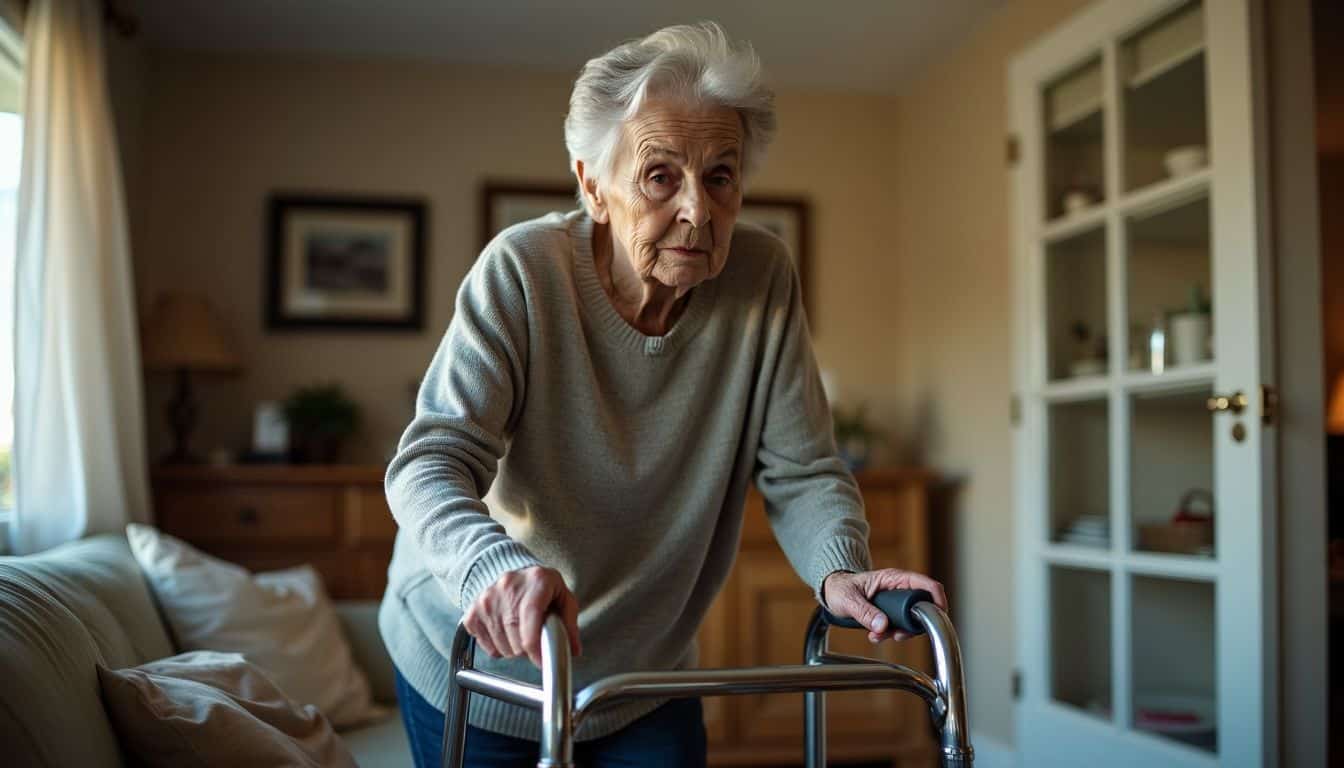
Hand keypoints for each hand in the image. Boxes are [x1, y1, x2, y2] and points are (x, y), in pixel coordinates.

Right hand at [463, 566, 581, 665]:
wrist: (514, 574)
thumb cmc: (541, 589)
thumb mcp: (563, 598)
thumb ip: (569, 624)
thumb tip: (573, 651)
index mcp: (537, 581)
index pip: (530, 623)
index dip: (536, 650)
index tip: (542, 661)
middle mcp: (508, 586)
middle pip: (516, 641)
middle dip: (528, 650)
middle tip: (534, 641)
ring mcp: (487, 599)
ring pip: (502, 648)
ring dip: (514, 650)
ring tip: (520, 633)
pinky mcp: (473, 612)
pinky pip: (488, 648)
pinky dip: (498, 648)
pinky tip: (505, 632)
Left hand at [822, 568, 947, 643]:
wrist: (832, 592)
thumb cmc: (840, 588)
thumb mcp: (848, 600)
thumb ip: (865, 612)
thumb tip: (883, 625)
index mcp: (893, 578)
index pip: (926, 585)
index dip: (937, 600)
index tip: (938, 618)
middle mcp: (899, 588)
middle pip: (923, 607)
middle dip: (912, 625)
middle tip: (897, 634)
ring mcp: (897, 600)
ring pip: (912, 620)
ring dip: (899, 632)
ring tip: (878, 635)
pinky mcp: (892, 612)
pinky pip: (900, 625)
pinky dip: (891, 634)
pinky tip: (875, 635)